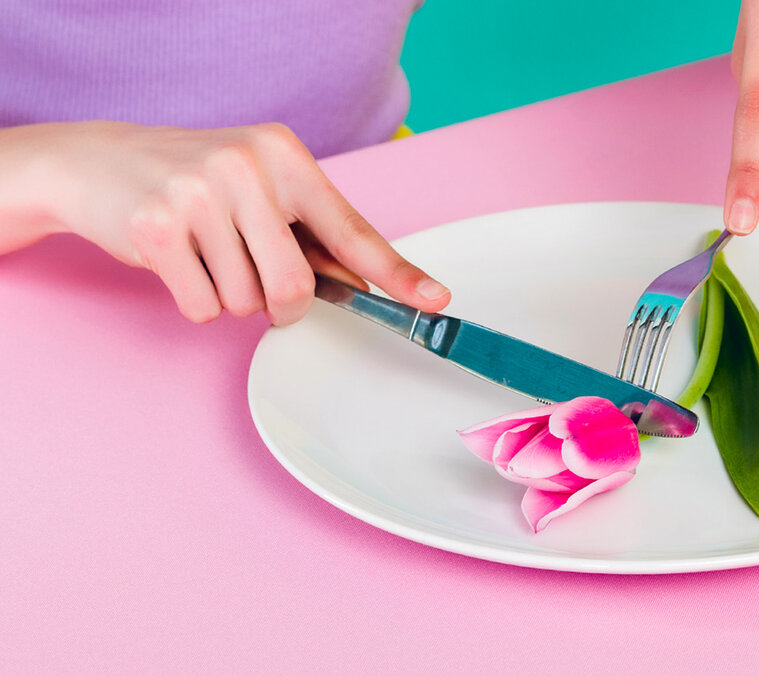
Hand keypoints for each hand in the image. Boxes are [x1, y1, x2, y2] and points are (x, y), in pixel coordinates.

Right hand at [0, 121, 449, 323]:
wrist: (93, 161)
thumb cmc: (191, 179)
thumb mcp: (258, 186)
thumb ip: (308, 231)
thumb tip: (364, 286)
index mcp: (284, 155)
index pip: (351, 229)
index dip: (396, 274)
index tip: (435, 301)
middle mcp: (247, 166)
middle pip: (296, 285)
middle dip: (281, 304)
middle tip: (253, 281)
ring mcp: (199, 193)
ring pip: (246, 302)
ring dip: (229, 297)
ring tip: (203, 253)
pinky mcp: (156, 226)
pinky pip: (202, 307)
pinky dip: (193, 301)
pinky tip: (175, 260)